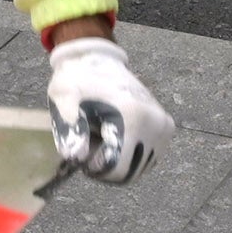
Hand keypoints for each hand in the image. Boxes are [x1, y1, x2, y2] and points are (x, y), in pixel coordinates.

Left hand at [46, 37, 173, 184]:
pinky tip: (116, 134)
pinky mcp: (166, 127)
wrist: (96, 58)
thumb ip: (71, 135)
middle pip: (129, 174)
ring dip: (118, 160)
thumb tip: (77, 159)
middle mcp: (155, 124)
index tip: (83, 152)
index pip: (117, 171)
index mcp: (133, 118)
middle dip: (107, 167)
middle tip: (91, 144)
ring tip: (103, 135)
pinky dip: (130, 154)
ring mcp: (163, 126)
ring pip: (139, 168)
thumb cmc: (77, 81)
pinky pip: (147, 157)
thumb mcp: (65, 105)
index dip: (95, 169)